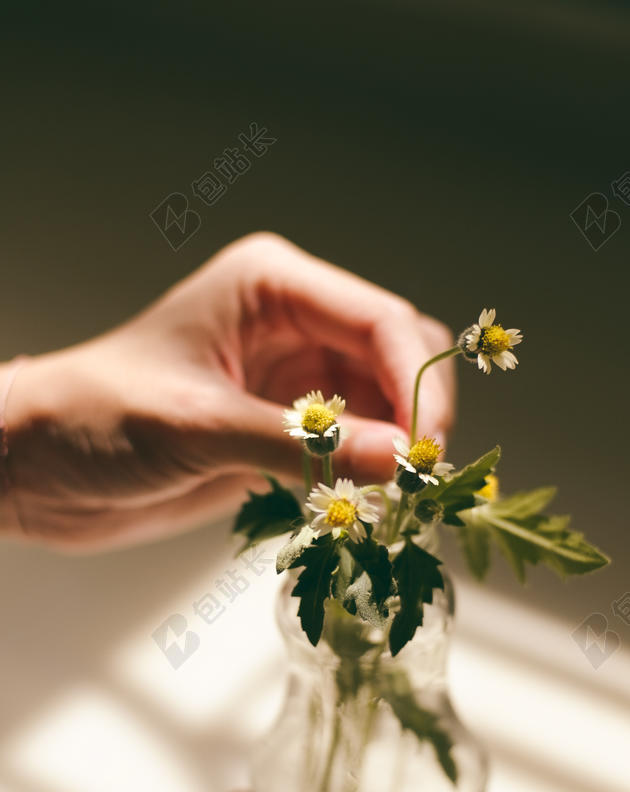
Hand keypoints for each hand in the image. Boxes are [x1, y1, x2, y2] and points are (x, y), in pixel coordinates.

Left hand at [2, 233, 453, 548]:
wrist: (42, 468)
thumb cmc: (94, 419)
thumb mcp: (197, 427)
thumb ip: (301, 444)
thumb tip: (401, 463)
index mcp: (272, 287)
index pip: (379, 321)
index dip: (417, 383)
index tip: (426, 452)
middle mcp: (294, 322)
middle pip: (397, 356)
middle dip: (416, 416)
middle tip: (419, 482)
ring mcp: (294, 375)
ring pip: (386, 403)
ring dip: (397, 450)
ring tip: (394, 501)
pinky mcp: (288, 424)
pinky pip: (356, 443)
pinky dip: (370, 474)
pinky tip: (364, 504)